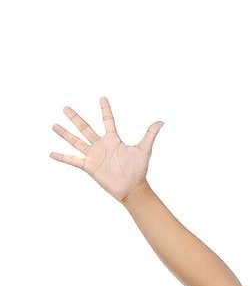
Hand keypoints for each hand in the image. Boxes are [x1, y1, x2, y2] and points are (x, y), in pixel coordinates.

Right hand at [49, 97, 163, 202]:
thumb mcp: (144, 149)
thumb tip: (161, 121)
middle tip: (65, 107)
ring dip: (65, 134)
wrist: (132, 188)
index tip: (102, 97)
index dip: (105, 109)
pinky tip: (51, 153)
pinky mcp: (89, 166)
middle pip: (85, 128)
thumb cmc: (138, 170)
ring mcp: (93, 155)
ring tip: (54, 125)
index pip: (108, 120)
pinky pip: (73, 160)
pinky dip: (62, 157)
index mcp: (113, 139)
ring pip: (76, 141)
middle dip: (75, 118)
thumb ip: (150, 134)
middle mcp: (101, 145)